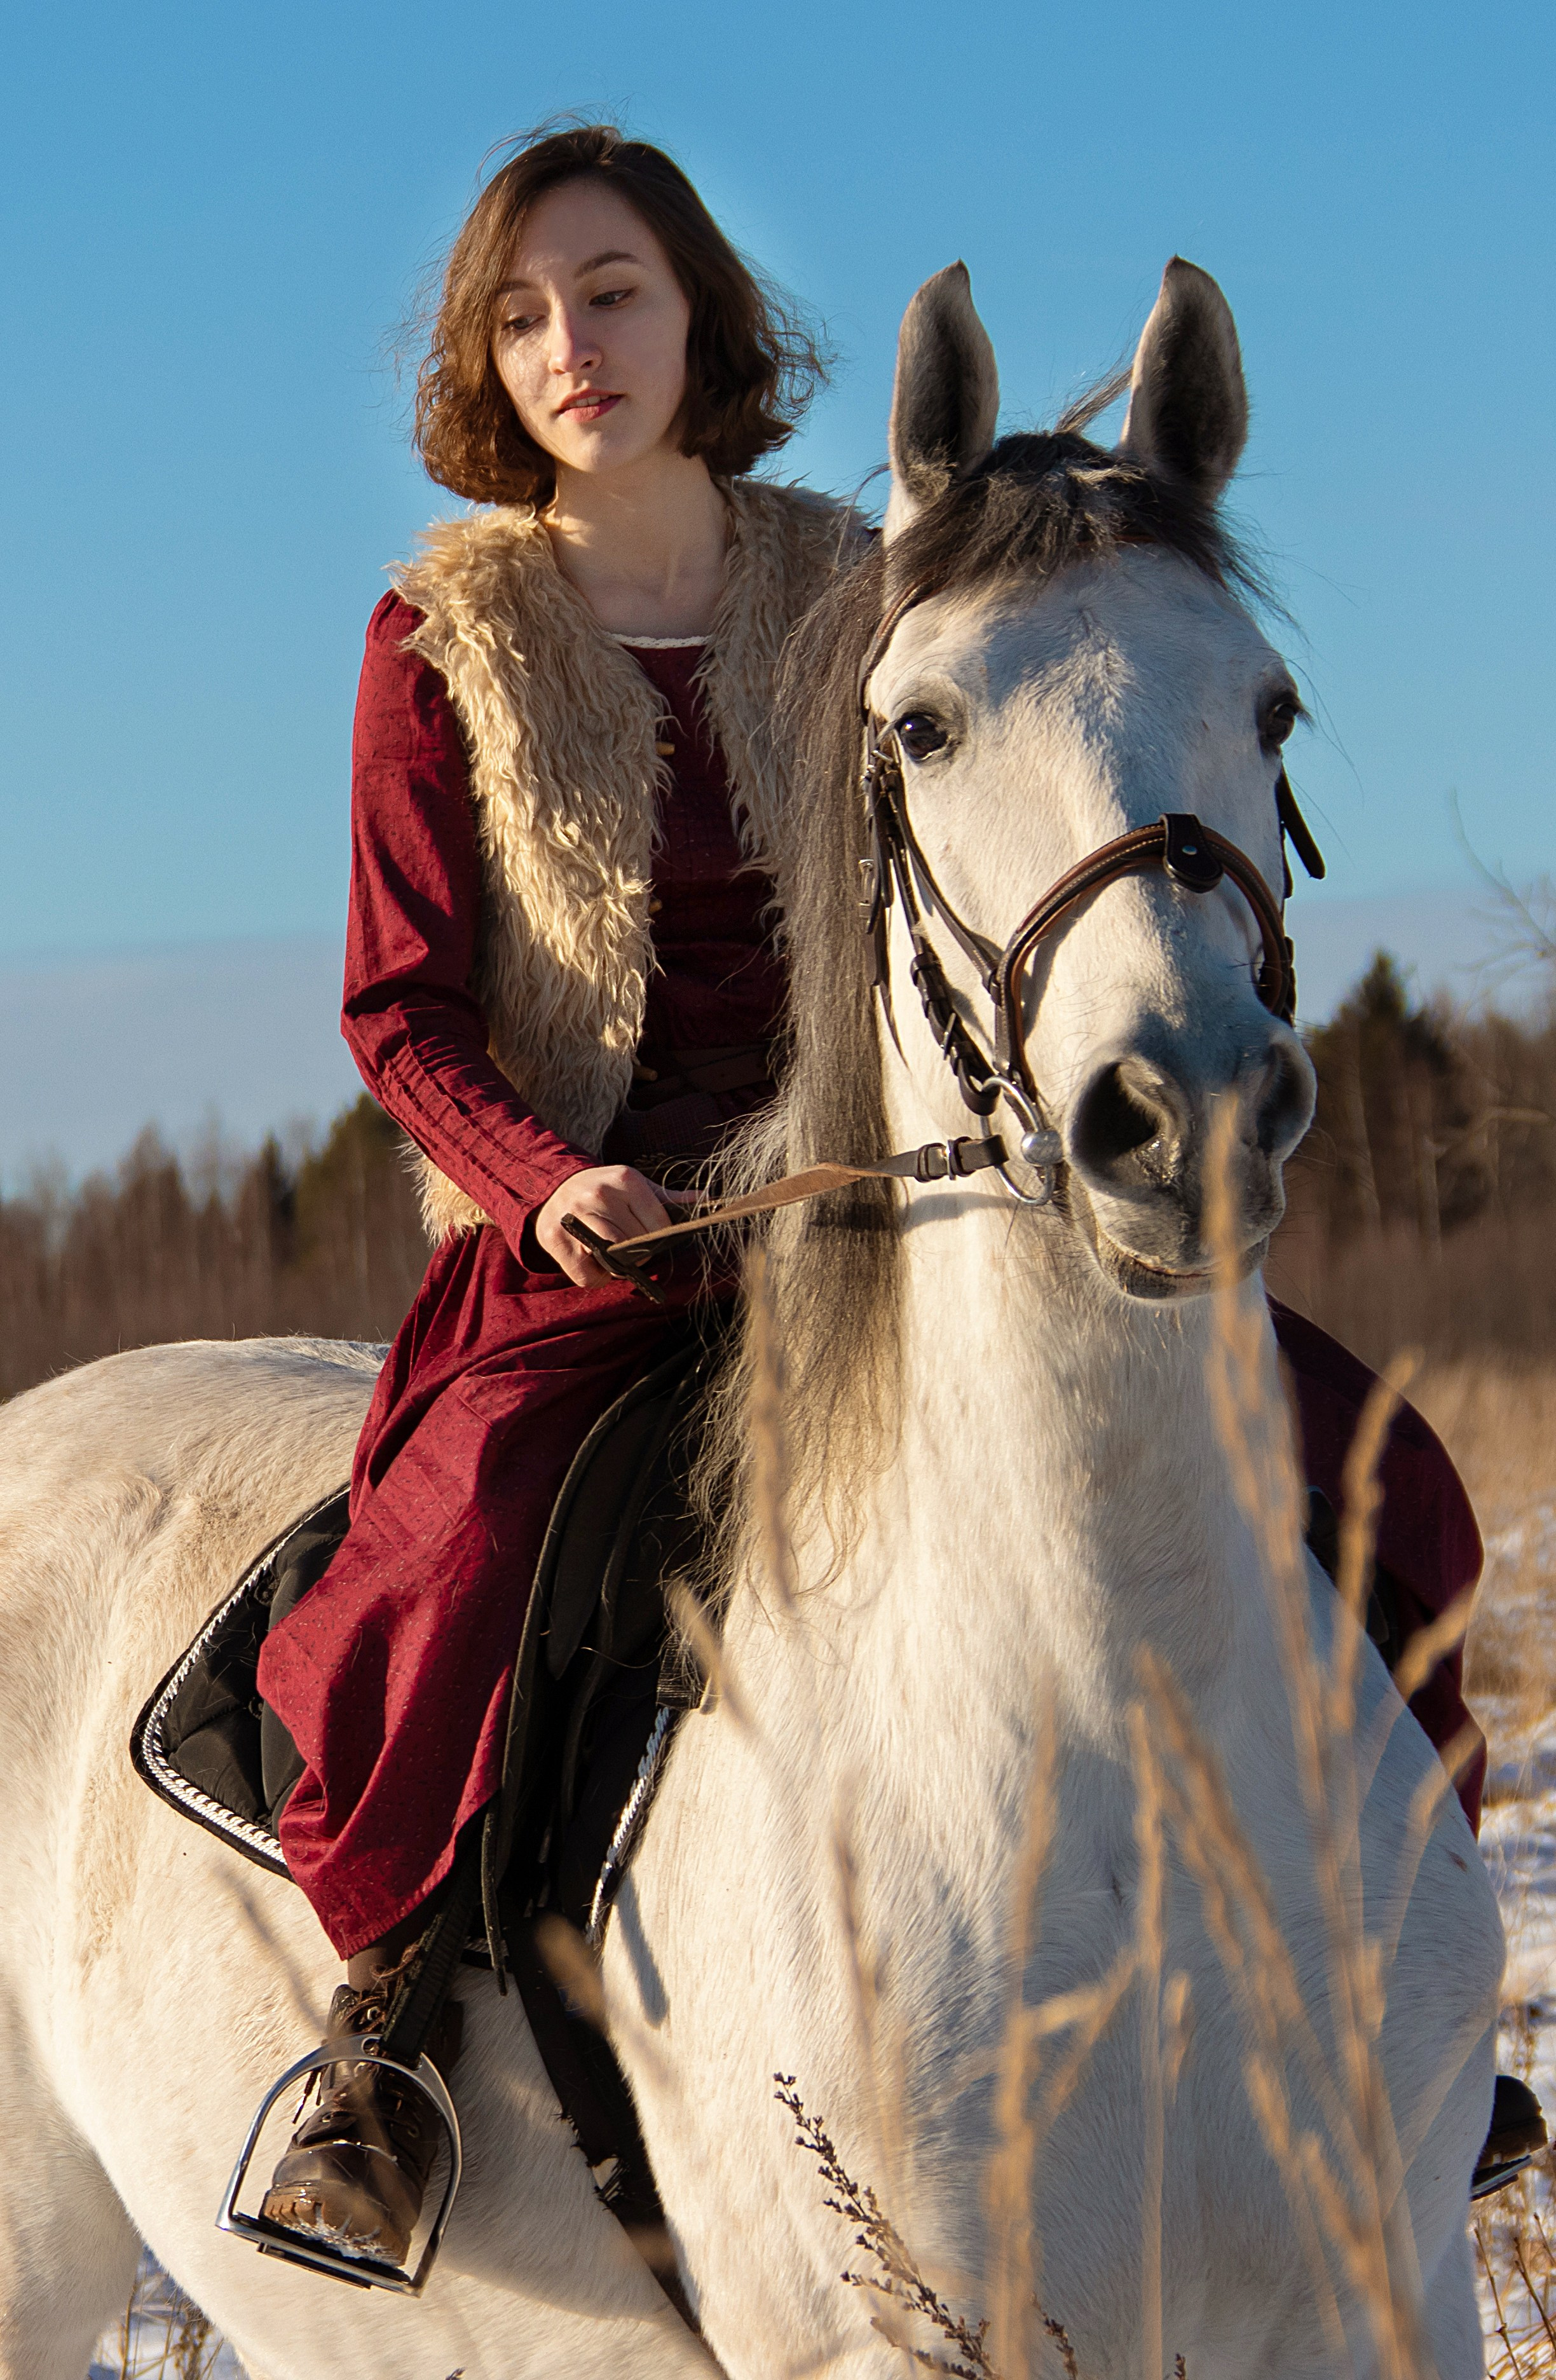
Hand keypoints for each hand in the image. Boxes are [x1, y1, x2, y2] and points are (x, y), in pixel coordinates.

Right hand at [534, 1165, 683, 1286]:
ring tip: (609, 1253)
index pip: (659, 1226)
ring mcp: (575, 1216)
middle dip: (636, 1255)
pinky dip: (595, 1277)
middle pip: (636, 1246)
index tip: (646, 1237)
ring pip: (612, 1261)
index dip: (658, 1240)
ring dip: (616, 1267)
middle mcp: (599, 1194)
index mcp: (626, 1180)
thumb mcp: (636, 1186)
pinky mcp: (554, 1237)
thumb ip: (668, 1198)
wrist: (555, 1186)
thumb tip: (706, 1200)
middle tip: (626, 1247)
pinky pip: (587, 1275)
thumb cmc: (605, 1190)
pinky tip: (591, 1261)